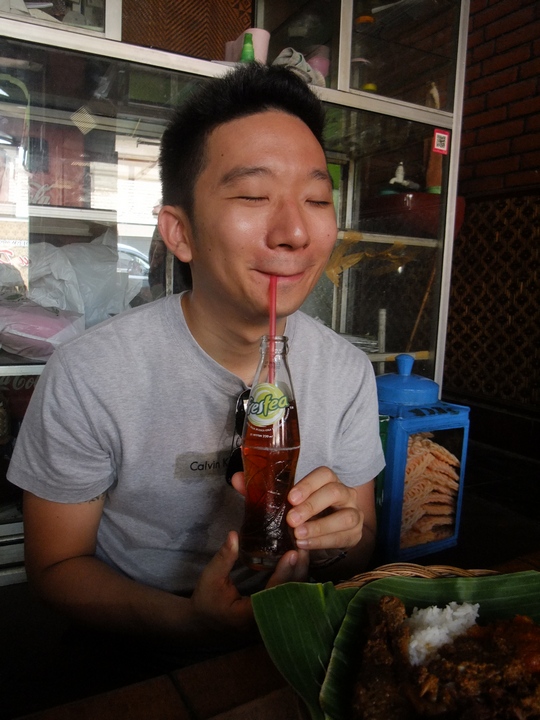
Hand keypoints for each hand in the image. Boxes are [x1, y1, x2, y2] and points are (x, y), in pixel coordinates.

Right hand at [190, 530, 308, 642]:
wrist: (205, 622)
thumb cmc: (207, 600)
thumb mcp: (211, 577)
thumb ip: (224, 558)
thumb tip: (234, 535)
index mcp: (248, 615)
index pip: (272, 593)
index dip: (284, 573)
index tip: (292, 553)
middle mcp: (264, 621)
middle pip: (290, 596)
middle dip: (298, 571)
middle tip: (303, 548)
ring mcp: (271, 620)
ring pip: (294, 597)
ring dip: (299, 574)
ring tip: (303, 551)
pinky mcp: (274, 614)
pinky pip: (290, 597)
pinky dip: (295, 579)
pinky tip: (298, 563)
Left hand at [286, 467, 364, 552]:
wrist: (326, 535)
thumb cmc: (309, 514)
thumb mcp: (300, 503)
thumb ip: (293, 502)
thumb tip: (275, 505)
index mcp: (332, 481)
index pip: (324, 474)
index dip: (308, 485)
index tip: (291, 498)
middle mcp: (347, 494)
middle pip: (334, 492)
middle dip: (311, 506)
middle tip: (292, 519)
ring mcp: (355, 514)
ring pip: (345, 517)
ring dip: (319, 527)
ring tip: (298, 534)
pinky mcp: (356, 534)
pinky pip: (341, 538)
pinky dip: (321, 542)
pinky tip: (304, 544)